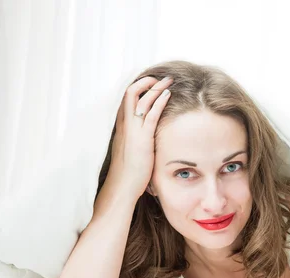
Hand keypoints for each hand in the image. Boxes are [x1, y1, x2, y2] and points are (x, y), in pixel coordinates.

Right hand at [106, 76, 172, 199]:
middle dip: (146, 82)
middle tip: (160, 77)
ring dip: (155, 87)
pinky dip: (159, 101)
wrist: (122, 188)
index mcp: (122, 127)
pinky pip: (150, 114)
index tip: (151, 84)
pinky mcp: (141, 138)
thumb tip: (148, 139)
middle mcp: (124, 125)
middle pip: (130, 93)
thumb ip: (138, 141)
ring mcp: (132, 131)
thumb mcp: (132, 151)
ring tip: (168, 80)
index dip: (138, 88)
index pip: (127, 100)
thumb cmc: (128, 174)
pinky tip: (168, 94)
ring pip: (140, 99)